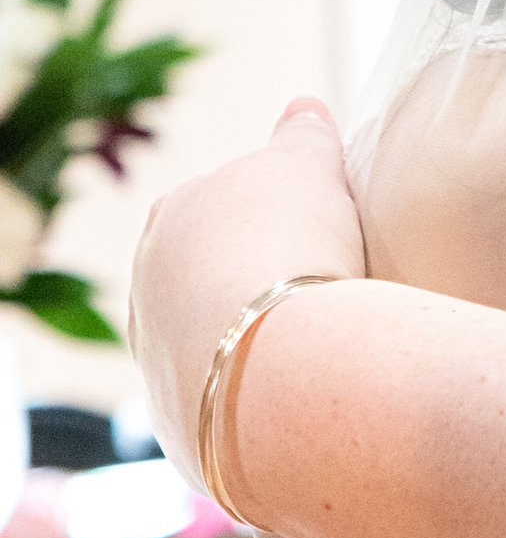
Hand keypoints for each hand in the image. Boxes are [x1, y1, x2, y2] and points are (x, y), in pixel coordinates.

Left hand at [133, 100, 366, 492]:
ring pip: (217, 345)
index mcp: (171, 217)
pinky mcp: (190, 431)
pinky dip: (264, 399)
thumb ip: (304, 136)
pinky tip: (305, 398)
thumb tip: (304, 107)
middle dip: (256, 284)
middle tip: (324, 294)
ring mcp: (164, 364)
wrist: (282, 365)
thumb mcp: (310, 167)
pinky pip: (234, 405)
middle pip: (210, 279)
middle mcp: (149, 288)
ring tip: (318, 352)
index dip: (274, 218)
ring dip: (256, 346)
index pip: (222, 206)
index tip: (319, 235)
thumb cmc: (294, 247)